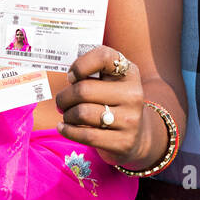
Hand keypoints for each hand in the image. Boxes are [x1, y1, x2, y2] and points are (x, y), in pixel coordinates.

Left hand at [55, 46, 156, 167]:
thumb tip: (70, 78)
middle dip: (64, 97)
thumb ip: (92, 72)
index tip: (71, 76)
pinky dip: (68, 131)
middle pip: (83, 90)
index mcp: (128, 72)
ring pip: (82, 113)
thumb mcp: (111, 80)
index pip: (103, 57)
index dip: (80, 65)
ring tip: (67, 115)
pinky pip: (86, 135)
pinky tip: (63, 128)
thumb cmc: (113, 101)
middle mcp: (133, 94)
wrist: (137, 134)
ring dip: (67, 115)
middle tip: (61, 102)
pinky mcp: (123, 142)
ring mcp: (130, 119)